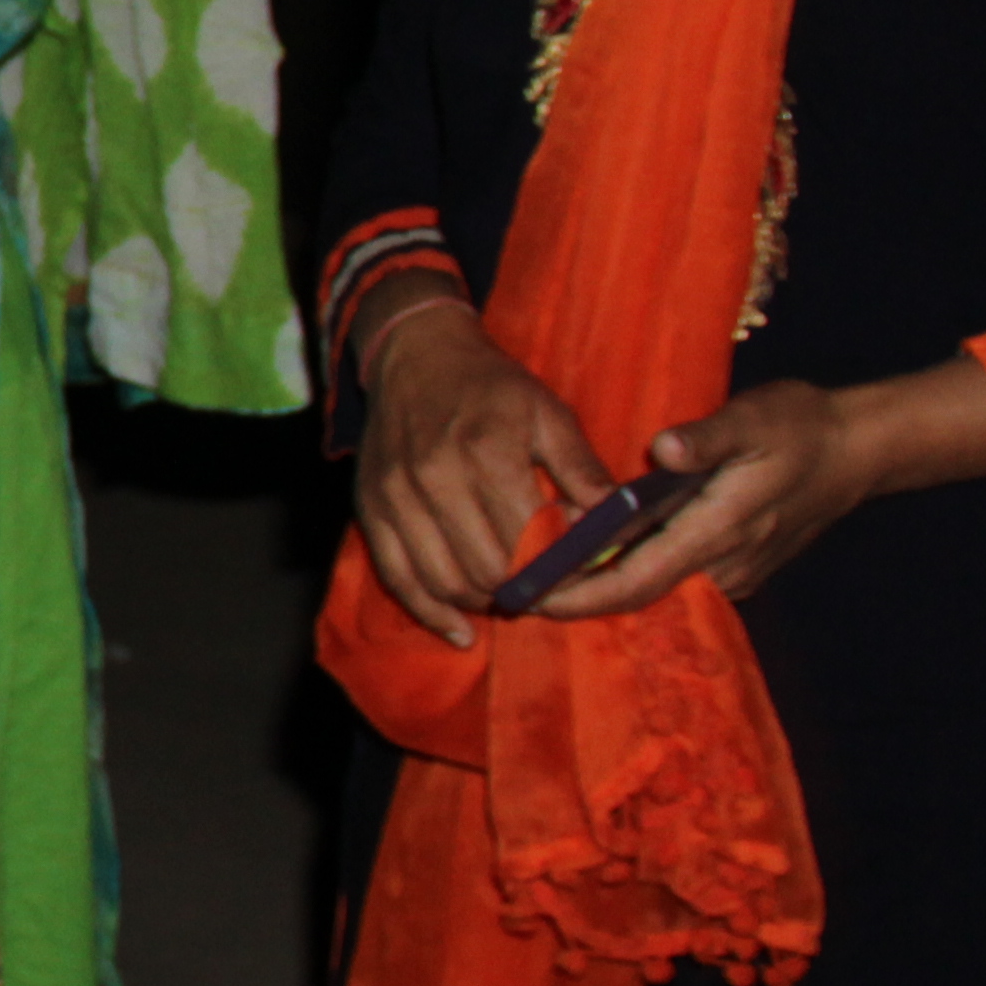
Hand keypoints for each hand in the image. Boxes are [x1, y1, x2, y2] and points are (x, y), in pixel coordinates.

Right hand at [352, 296, 610, 646]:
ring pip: (447, 581)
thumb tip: (614, 530)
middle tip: (552, 586)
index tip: (583, 572)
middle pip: (489, 568)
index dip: (563, 567)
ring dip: (487, 600)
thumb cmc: (491, 386)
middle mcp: (435, 479)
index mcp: (486, 452)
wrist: (415, 355)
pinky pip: (398, 577)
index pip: (531, 538)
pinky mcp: (371, 510)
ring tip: (514, 593)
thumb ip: (583, 472)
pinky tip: (461, 630)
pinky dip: (431, 611)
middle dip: (529, 587)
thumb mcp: (550, 413)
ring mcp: (396, 498)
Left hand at [529, 382, 871, 618]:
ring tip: (534, 570)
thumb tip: (662, 448)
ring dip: (598, 585)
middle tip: (512, 587)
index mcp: (719, 531)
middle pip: (636, 594)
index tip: (530, 597)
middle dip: (574, 596)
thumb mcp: (753, 418)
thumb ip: (707, 437)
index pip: (638, 581)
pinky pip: (671, 579)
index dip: (580, 595)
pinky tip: (587, 557)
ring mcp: (732, 571)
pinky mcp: (733, 566)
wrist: (856, 449)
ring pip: (653, 589)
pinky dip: (627, 572)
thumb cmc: (799, 427)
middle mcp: (724, 564)